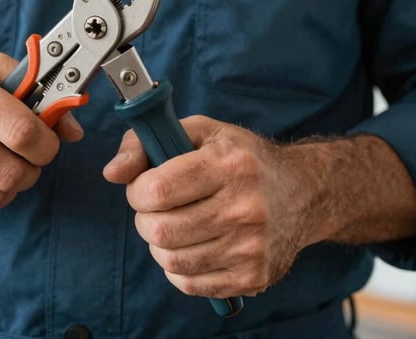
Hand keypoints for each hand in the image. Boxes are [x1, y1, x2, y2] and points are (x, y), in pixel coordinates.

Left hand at [103, 115, 314, 298]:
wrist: (303, 192)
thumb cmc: (241, 158)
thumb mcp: (199, 132)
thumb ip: (145, 143)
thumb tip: (112, 173)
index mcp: (230, 165)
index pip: (158, 190)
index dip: (137, 191)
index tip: (144, 186)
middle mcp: (245, 207)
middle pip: (160, 230)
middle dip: (145, 219)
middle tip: (157, 208)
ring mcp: (251, 247)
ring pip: (170, 260)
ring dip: (160, 244)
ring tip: (174, 224)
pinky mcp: (253, 276)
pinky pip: (189, 283)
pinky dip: (178, 267)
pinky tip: (191, 245)